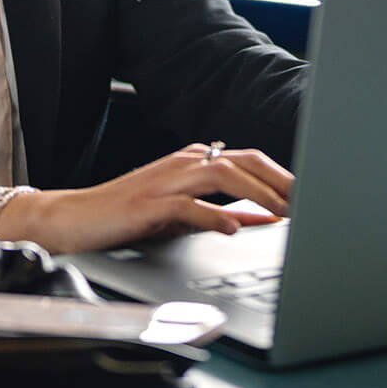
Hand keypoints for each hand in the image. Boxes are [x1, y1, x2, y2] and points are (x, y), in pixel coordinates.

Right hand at [0, 144, 293, 254]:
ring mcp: (166, 181)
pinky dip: (215, 215)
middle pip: (243, 162)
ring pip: (222, 176)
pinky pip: (188, 206)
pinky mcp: (149, 204)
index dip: (282, 175)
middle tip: (310, 202)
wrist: (75, 219)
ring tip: (284, 212)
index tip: (311, 194)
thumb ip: (222, 211)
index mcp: (194, 161)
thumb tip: (265, 219)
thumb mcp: (182, 211)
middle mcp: (184, 163)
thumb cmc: (128, 215)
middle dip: (279, 181)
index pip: (249, 160)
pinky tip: (233, 227)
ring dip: (257, 194)